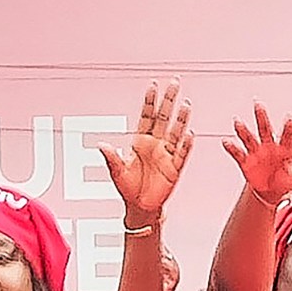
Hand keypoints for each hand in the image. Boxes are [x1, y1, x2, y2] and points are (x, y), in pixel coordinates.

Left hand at [101, 80, 193, 221]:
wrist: (141, 207)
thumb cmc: (128, 189)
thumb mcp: (116, 172)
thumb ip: (111, 158)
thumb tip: (102, 145)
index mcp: (140, 143)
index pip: (146, 116)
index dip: (150, 101)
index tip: (153, 85)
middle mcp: (155, 145)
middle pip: (164, 118)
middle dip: (169, 100)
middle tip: (175, 82)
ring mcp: (166, 156)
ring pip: (176, 132)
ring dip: (181, 118)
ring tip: (186, 104)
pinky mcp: (175, 169)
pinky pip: (182, 154)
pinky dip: (186, 144)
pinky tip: (189, 133)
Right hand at [225, 105, 291, 207]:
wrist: (277, 194)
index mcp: (287, 149)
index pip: (289, 135)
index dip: (289, 128)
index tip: (291, 119)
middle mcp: (271, 147)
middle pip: (266, 129)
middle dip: (262, 117)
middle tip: (258, 104)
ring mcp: (257, 153)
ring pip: (249, 138)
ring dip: (242, 130)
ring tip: (237, 122)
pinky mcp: (246, 163)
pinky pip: (237, 154)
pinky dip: (232, 147)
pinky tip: (226, 141)